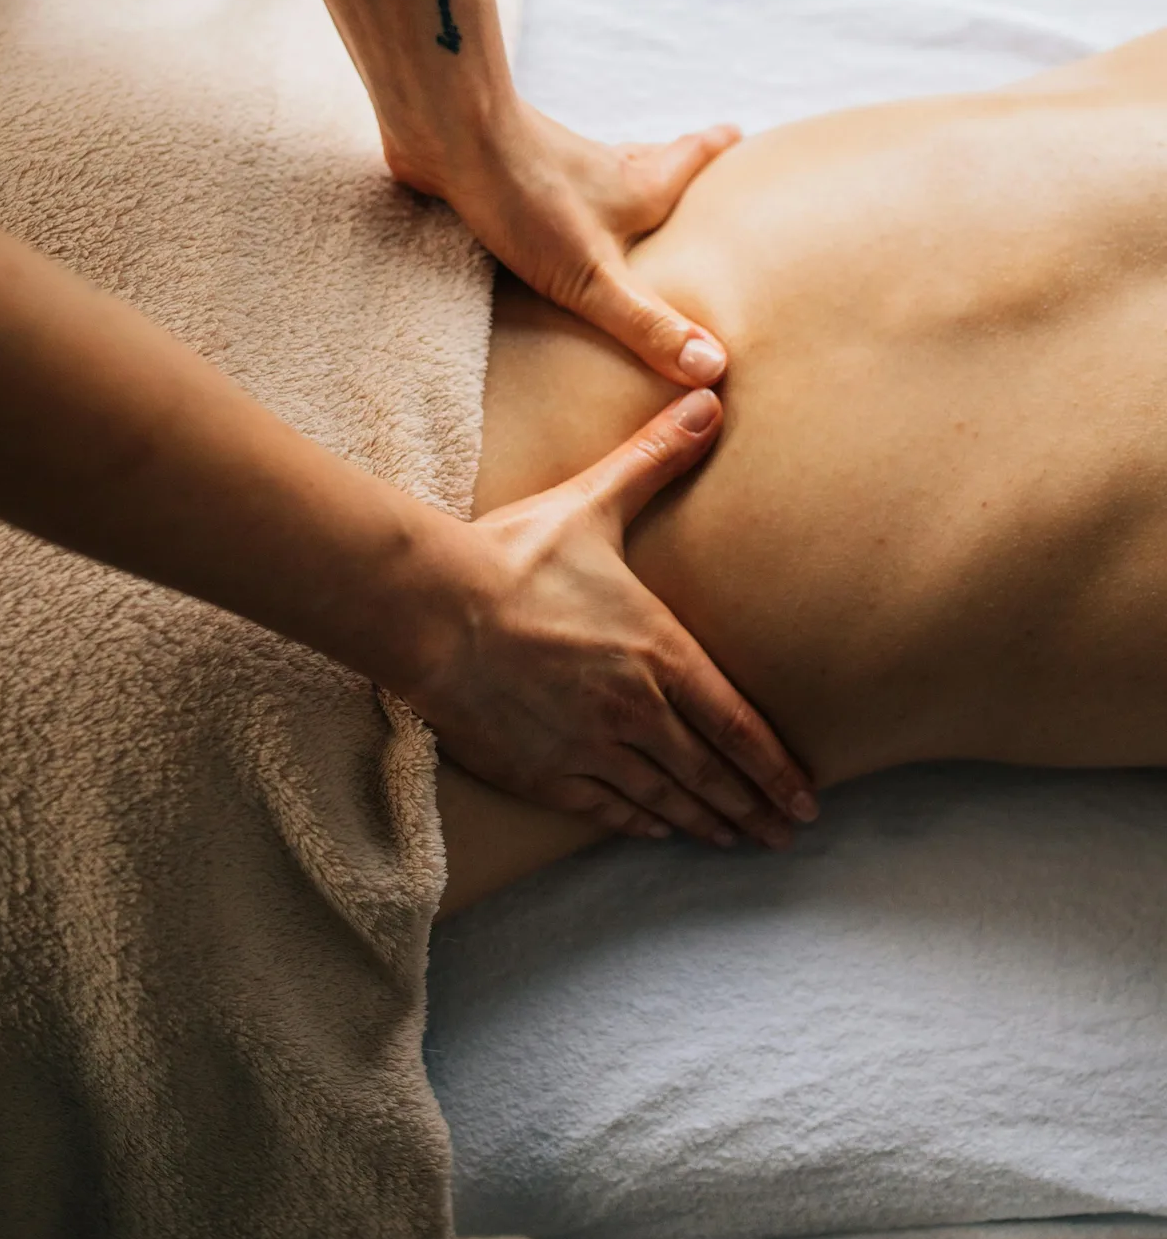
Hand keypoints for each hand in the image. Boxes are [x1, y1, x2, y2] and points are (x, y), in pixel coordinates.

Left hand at [385, 101, 739, 388]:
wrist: (446, 131)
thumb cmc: (525, 198)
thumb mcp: (595, 278)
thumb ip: (647, 324)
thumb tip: (712, 367)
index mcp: (636, 187)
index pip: (693, 158)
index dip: (718, 148)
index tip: (740, 136)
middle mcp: (601, 169)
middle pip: (651, 161)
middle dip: (675, 166)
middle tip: (695, 166)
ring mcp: (552, 168)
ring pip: (600, 173)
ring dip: (617, 183)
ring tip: (625, 201)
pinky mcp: (505, 172)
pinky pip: (545, 187)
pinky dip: (560, 198)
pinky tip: (542, 218)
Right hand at [403, 389, 816, 846]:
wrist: (431, 609)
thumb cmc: (513, 556)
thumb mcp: (594, 503)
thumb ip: (655, 458)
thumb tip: (708, 397)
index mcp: (659, 652)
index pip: (737, 726)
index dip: (776, 768)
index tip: (806, 799)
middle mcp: (636, 710)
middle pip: (709, 773)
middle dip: (753, 808)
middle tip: (786, 835)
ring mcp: (589, 747)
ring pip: (664, 798)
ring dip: (706, 822)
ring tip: (735, 840)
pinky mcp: (542, 770)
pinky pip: (605, 809)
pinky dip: (639, 823)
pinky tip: (659, 831)